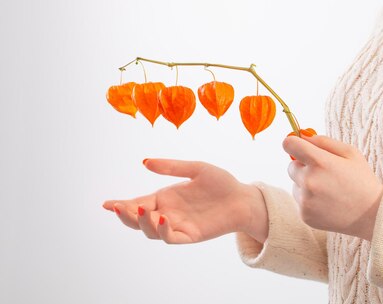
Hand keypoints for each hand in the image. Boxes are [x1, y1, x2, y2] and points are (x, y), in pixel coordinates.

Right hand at [102, 159, 267, 243]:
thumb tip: (145, 162)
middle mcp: (168, 213)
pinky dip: (163, 231)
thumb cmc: (221, 183)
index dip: (121, 205)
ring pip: (151, 231)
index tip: (106, 203)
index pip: (137, 202)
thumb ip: (171, 167)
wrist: (243, 198)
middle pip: (139, 219)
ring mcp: (178, 225)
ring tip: (141, 209)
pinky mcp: (191, 235)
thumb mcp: (195, 169)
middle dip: (126, 215)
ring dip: (142, 222)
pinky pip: (171, 237)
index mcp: (165, 197)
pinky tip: (162, 219)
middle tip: (119, 207)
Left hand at [282, 134, 382, 240]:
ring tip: (328, 190)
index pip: (289, 144)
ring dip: (305, 184)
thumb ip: (323, 141)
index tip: (298, 146)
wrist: (371, 214)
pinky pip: (299, 200)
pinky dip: (309, 200)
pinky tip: (327, 202)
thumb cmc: (362, 180)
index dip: (293, 143)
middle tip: (324, 173)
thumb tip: (302, 136)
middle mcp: (309, 181)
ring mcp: (305, 200)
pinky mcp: (304, 215)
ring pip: (294, 184)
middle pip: (291, 165)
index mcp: (319, 162)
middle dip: (303, 166)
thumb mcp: (350, 152)